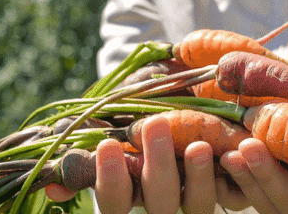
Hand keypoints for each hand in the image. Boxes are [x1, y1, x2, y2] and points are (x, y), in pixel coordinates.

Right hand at [46, 115, 218, 213]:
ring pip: (196, 206)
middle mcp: (162, 200)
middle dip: (156, 166)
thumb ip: (88, 148)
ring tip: (198, 145)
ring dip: (198, 178)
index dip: (111, 180)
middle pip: (159, 203)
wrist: (188, 85)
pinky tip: (235, 153)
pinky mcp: (229, 189)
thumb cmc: (142, 104)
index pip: (116, 202)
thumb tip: (53, 187)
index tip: (108, 146)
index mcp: (131, 191)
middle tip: (154, 125)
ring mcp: (195, 196)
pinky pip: (233, 196)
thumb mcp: (115, 121)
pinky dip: (234, 177)